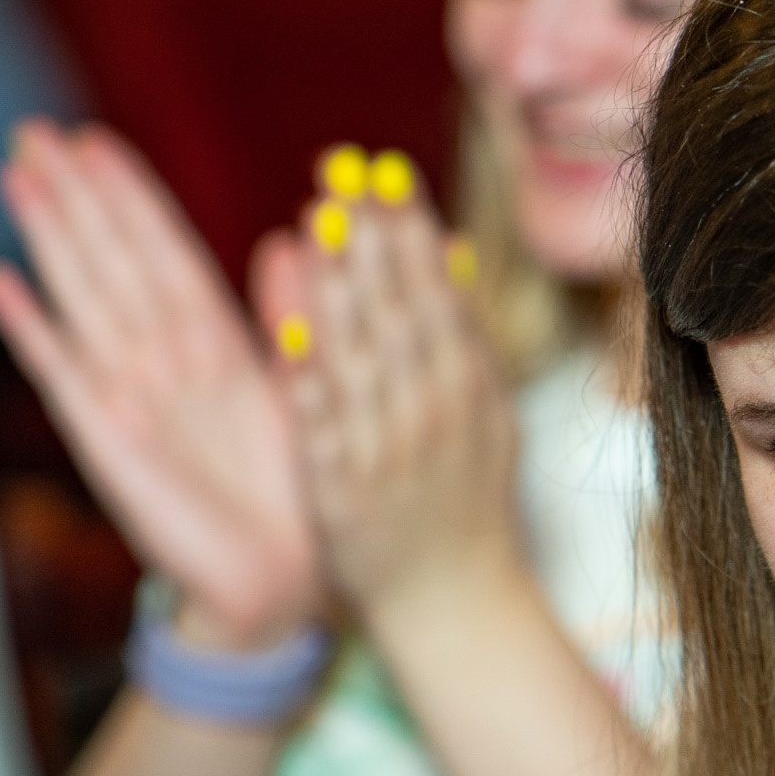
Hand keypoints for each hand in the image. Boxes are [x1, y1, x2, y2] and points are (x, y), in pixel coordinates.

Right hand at [0, 120, 321, 649]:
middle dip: (77, 196)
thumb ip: (294, 316)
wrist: (280, 581)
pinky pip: (62, 372)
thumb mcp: (306, 388)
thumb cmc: (298, 491)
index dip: (131, 198)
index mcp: (214, 347)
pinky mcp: (107, 439)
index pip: (164, 252)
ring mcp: (128, 395)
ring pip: (85, 297)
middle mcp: (164, 361)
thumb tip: (296, 236)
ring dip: (51, 237)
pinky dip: (32, 327)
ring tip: (17, 173)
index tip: (97, 140)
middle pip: (112, 260)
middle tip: (35, 129)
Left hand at [268, 151, 524, 636]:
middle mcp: (437, 409)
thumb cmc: (461, 499)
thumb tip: (444, 247)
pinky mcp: (350, 496)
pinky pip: (330, 433)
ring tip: (318, 228)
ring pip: (367, 360)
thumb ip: (457, 333)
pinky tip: (293, 339)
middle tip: (343, 175)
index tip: (381, 172)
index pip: (436, 291)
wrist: (455, 603)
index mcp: (468, 383)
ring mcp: (395, 451)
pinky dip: (315, 386)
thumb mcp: (481, 410)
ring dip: (343, 292)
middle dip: (373, 240)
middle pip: (403, 312)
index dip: (408, 230)